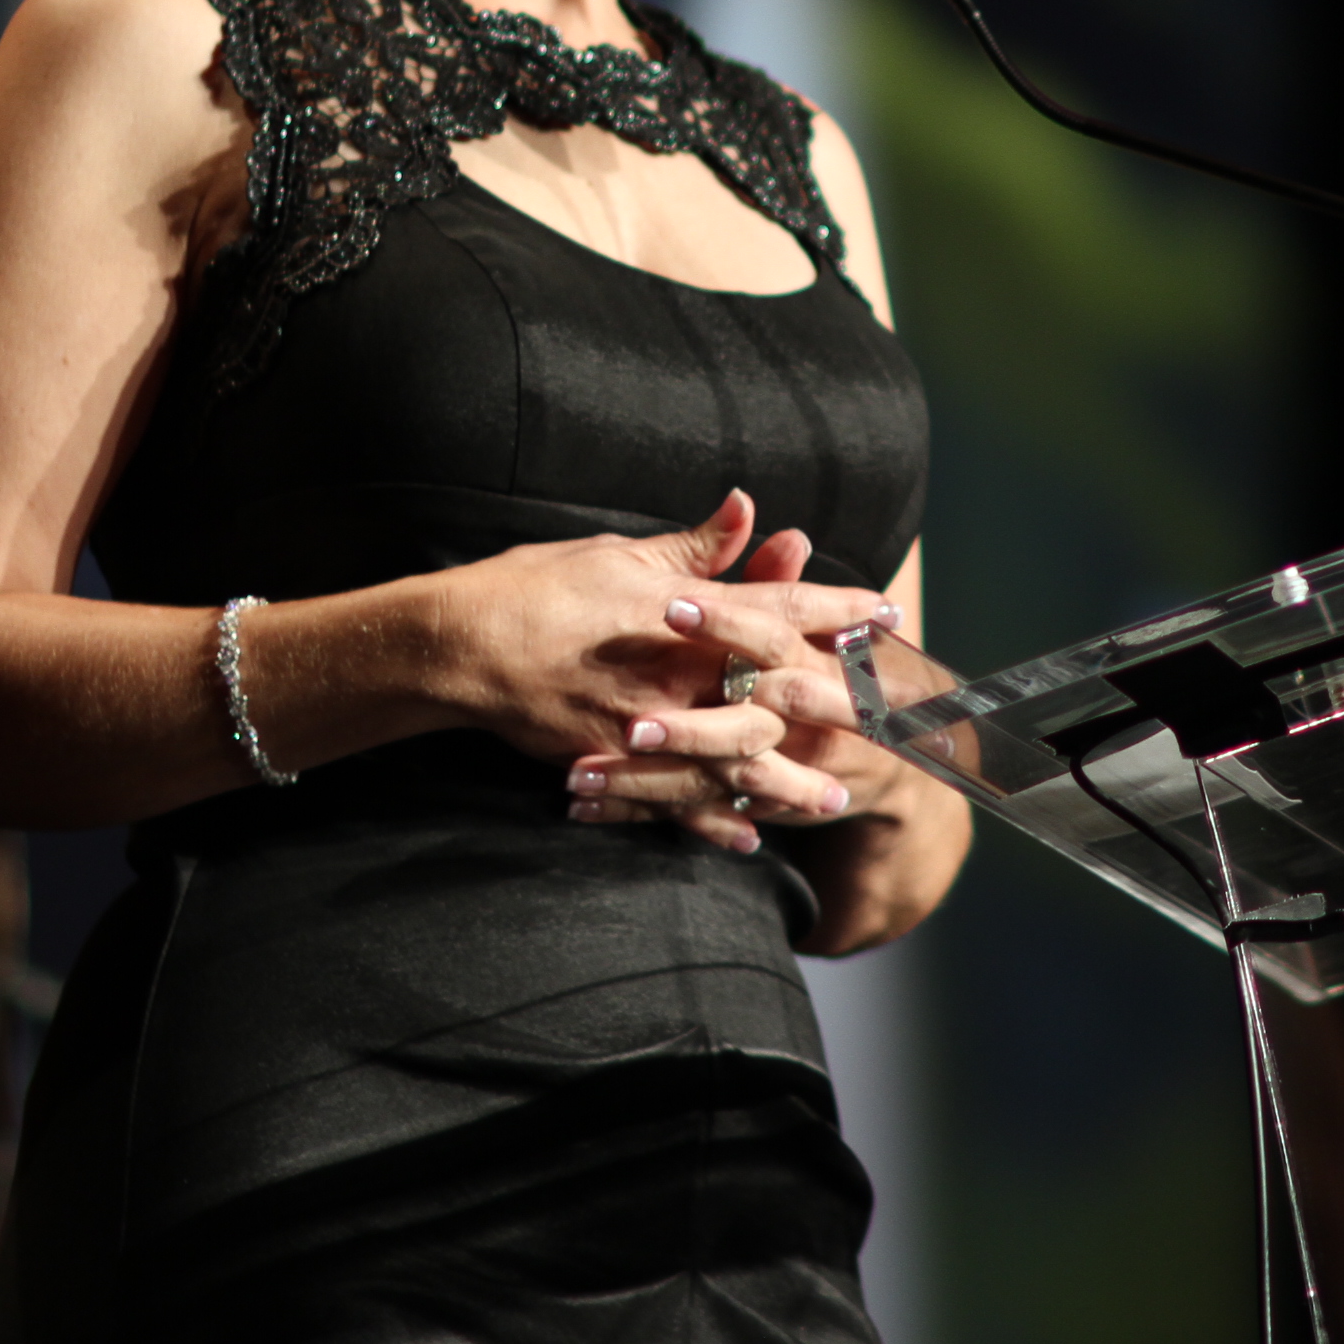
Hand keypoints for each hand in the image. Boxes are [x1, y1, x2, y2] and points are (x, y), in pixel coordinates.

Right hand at [532, 492, 900, 853]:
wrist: (456, 647)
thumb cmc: (536, 587)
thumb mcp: (618, 556)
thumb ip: (692, 546)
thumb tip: (746, 508)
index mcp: (683, 614)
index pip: (778, 610)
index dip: (836, 611)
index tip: (884, 614)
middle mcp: (675, 673)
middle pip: (774, 694)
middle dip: (834, 706)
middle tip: (886, 720)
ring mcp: (646, 725)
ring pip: (735, 760)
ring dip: (788, 781)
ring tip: (834, 799)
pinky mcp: (613, 762)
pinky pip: (674, 799)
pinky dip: (713, 820)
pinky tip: (748, 835)